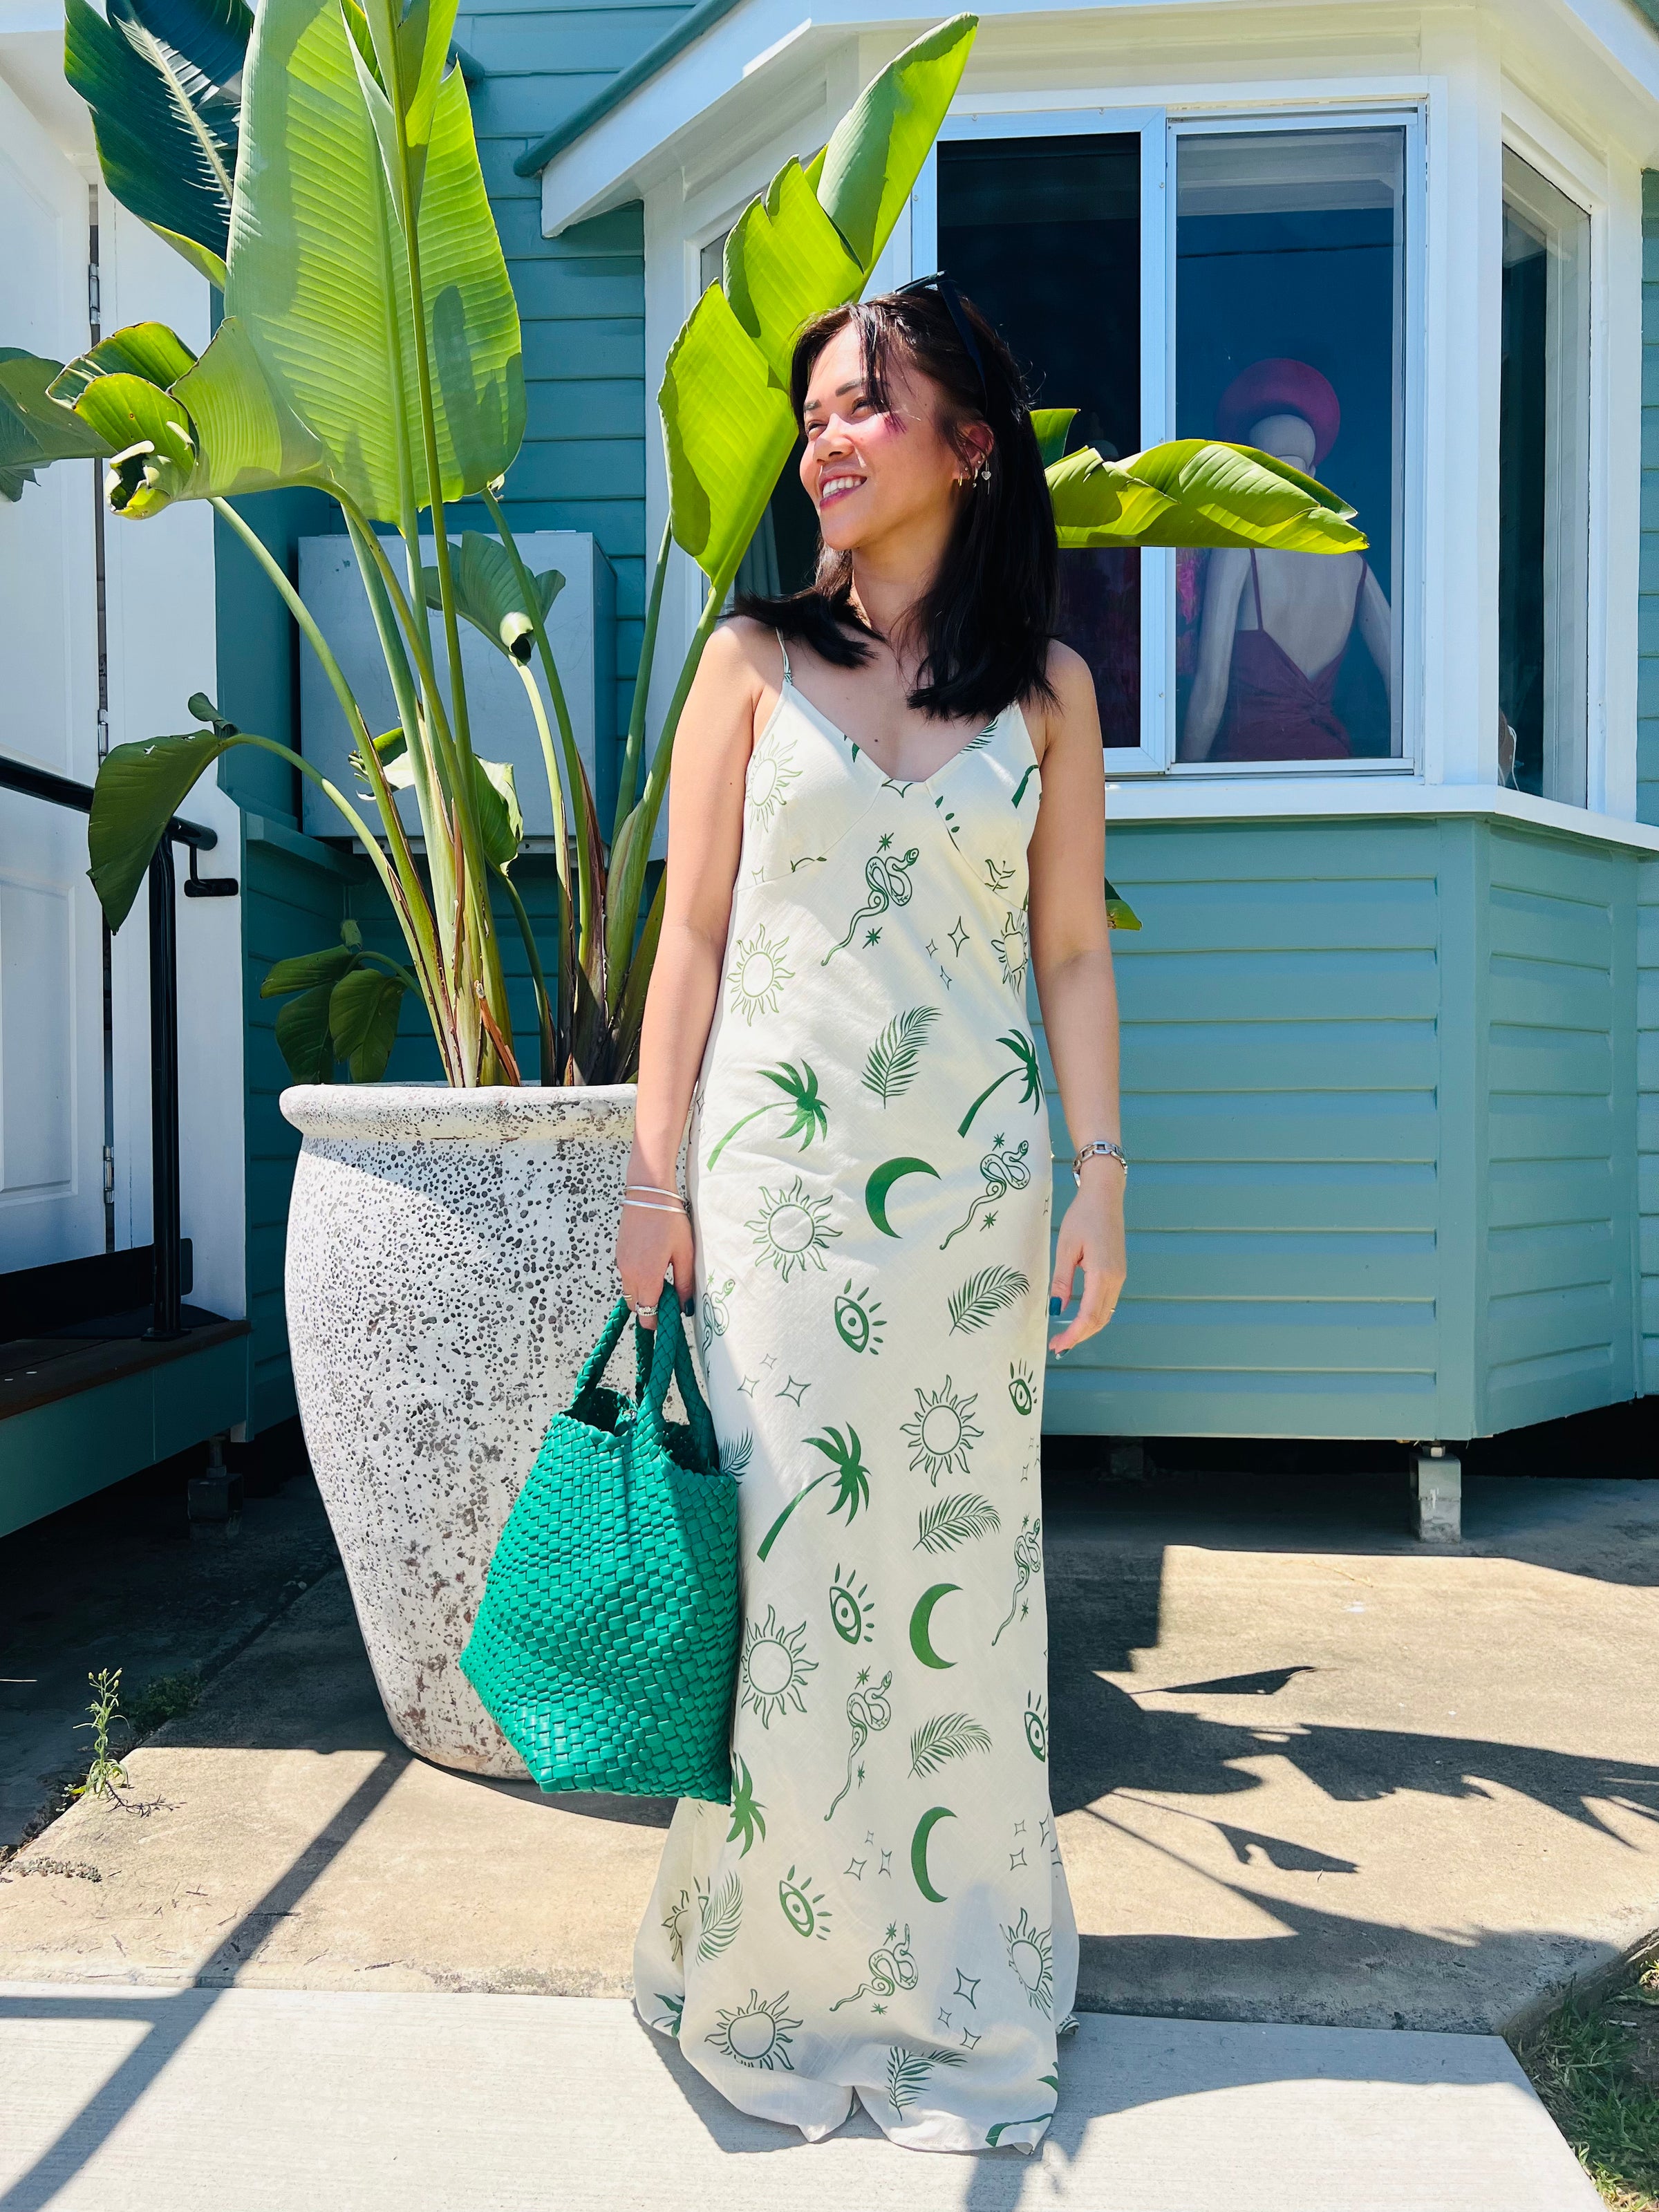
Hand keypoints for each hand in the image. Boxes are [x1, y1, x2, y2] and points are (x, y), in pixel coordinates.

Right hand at [615, 1184, 695, 1331]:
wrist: (648, 1193)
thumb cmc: (670, 1221)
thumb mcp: (684, 1253)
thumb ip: (684, 1283)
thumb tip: (685, 1307)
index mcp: (646, 1276)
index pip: (646, 1314)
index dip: (657, 1322)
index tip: (669, 1318)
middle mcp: (629, 1273)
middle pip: (636, 1306)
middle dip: (650, 1308)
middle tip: (669, 1297)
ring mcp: (621, 1263)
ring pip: (629, 1291)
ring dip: (643, 1293)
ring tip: (664, 1277)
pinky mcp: (619, 1254)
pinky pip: (626, 1276)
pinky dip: (637, 1280)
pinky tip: (654, 1264)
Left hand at [1048, 1165, 1125, 1354]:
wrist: (1104, 1197)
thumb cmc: (1082, 1217)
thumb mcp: (1065, 1248)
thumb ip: (1062, 1281)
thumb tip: (1055, 1309)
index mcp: (1102, 1274)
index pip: (1088, 1316)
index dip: (1073, 1335)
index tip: (1057, 1346)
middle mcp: (1115, 1279)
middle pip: (1100, 1320)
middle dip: (1079, 1337)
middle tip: (1057, 1347)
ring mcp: (1120, 1277)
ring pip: (1105, 1313)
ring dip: (1087, 1328)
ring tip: (1065, 1337)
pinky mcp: (1118, 1272)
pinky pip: (1107, 1302)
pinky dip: (1093, 1316)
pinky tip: (1078, 1319)